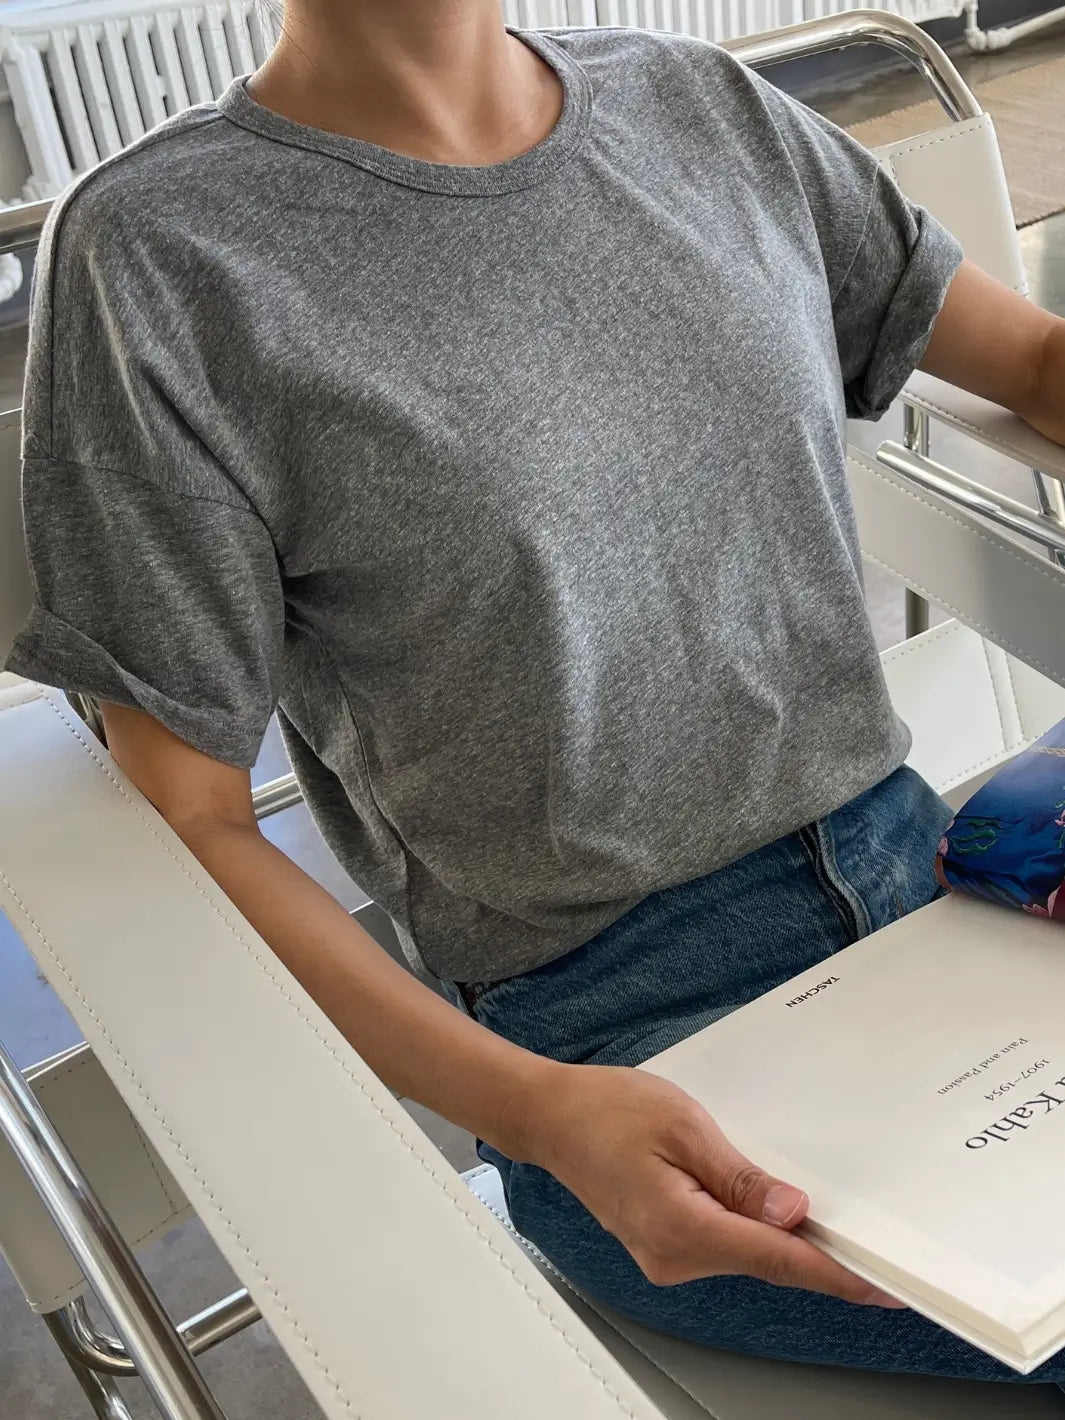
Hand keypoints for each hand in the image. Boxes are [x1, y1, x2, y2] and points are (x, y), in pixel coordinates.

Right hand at [507, 1062, 903, 1305]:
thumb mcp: (683, 1124)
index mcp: (682, 1228)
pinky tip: (772, 1209)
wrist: (552, 1117)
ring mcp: (667, 1257)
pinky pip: (725, 1245)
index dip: (837, 1273)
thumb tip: (793, 1213)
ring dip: (785, 1237)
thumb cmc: (606, 1110)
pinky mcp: (665, 1246)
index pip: (778, 1261)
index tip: (885, 1284)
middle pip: (769, 1264)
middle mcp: (675, 1258)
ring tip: (826, 1211)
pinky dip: (755, 1231)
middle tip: (878, 1240)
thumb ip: (740, 1176)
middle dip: (821, 1251)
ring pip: (748, 1255)